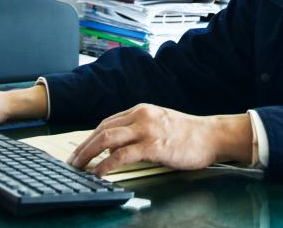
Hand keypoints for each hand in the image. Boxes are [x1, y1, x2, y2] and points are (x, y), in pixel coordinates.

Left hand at [66, 103, 251, 176]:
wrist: (211, 135)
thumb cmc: (187, 134)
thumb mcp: (159, 125)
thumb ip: (138, 131)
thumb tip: (115, 149)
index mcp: (141, 110)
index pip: (107, 123)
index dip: (91, 138)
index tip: (80, 151)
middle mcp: (140, 116)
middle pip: (102, 130)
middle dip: (84, 147)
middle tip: (72, 162)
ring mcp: (146, 129)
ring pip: (107, 139)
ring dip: (89, 154)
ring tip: (78, 167)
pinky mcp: (153, 145)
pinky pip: (122, 155)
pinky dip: (107, 165)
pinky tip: (99, 173)